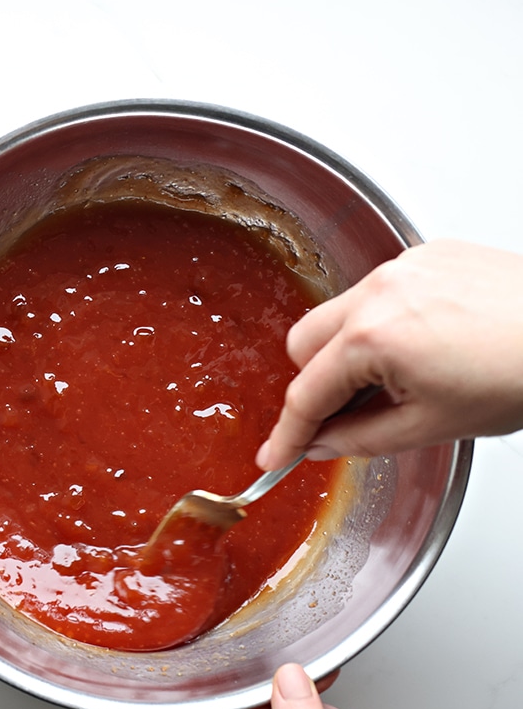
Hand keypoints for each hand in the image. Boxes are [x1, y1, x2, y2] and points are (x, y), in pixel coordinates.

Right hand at [256, 239, 522, 469]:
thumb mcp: (432, 426)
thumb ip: (360, 439)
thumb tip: (322, 443)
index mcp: (374, 339)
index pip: (307, 394)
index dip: (288, 433)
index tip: (276, 454)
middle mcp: (380, 292)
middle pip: (304, 344)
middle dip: (316, 382)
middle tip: (349, 412)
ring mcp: (404, 267)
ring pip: (339, 313)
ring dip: (350, 349)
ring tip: (403, 375)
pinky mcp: (429, 254)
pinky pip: (380, 290)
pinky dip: (386, 320)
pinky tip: (425, 343)